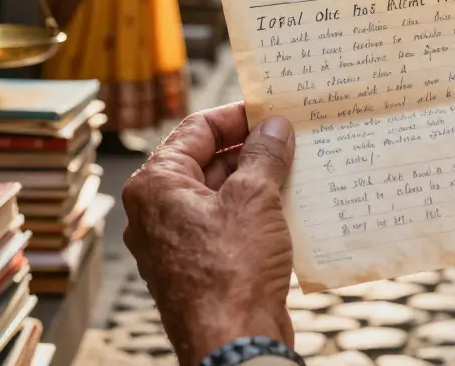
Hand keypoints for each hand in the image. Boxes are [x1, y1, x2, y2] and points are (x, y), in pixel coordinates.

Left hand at [123, 104, 295, 363]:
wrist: (232, 344)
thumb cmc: (232, 271)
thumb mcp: (254, 199)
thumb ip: (263, 155)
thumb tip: (274, 127)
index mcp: (155, 186)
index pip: (197, 129)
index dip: (238, 117)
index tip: (273, 111)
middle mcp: (156, 212)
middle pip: (207, 163)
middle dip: (252, 152)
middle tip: (293, 140)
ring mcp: (175, 243)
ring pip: (220, 197)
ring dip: (258, 184)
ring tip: (299, 171)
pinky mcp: (197, 268)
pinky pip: (226, 228)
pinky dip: (255, 216)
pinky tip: (291, 210)